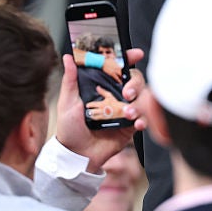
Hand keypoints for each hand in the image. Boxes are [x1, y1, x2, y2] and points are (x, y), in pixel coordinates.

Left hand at [55, 53, 142, 173]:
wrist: (77, 155)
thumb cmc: (70, 128)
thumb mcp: (68, 102)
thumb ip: (70, 79)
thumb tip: (68, 56)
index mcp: (102, 86)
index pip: (118, 67)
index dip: (128, 58)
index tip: (135, 54)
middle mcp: (116, 95)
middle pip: (135, 80)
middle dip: (135, 83)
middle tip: (127, 92)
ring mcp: (124, 110)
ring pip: (142, 97)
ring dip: (139, 102)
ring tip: (127, 113)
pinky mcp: (129, 126)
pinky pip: (143, 118)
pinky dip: (144, 119)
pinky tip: (137, 123)